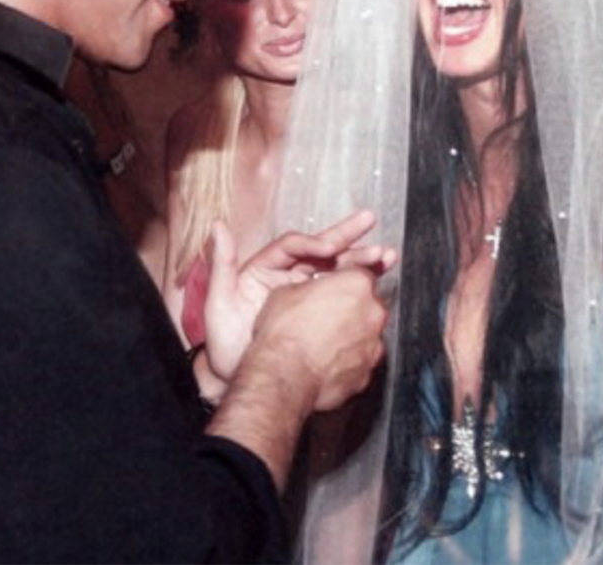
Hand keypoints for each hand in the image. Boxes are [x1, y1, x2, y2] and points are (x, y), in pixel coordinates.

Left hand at [204, 210, 393, 380]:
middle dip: (347, 236)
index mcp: (268, 268)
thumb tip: (217, 226)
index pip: (294, 246)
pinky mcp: (320, 319)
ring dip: (361, 261)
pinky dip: (361, 293)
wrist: (243, 382)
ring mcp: (307, 297)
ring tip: (386, 255)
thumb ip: (221, 264)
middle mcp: (289, 276)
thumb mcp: (219, 303)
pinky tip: (380, 288)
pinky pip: (342, 300)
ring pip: (337, 272)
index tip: (329, 248)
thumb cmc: (224, 344)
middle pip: (322, 250)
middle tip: (369, 220)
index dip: (312, 243)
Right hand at [250, 268, 388, 411]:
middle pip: (367, 302)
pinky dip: (348, 357)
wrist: (284, 375)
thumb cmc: (285, 333)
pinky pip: (361, 358)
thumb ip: (314, 285)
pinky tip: (326, 359)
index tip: (333, 286)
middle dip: (351, 306)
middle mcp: (372, 312)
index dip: (343, 279)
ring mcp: (373, 344)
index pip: (360, 272)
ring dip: (351, 332)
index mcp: (356, 284)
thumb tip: (312, 289)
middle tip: (325, 313)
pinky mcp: (368, 370)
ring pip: (366, 331)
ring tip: (323, 339)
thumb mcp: (288, 290)